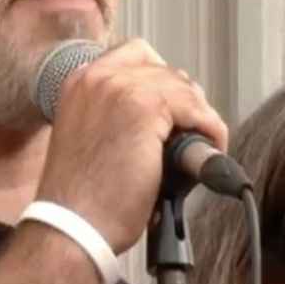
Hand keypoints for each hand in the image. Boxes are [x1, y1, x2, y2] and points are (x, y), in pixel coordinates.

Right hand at [34, 39, 227, 253]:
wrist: (74, 227)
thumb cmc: (82, 200)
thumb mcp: (92, 140)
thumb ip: (117, 117)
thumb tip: (168, 118)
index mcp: (80, 83)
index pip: (136, 56)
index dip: (162, 82)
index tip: (174, 110)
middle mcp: (96, 77)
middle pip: (165, 69)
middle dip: (184, 101)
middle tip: (192, 134)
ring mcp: (120, 88)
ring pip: (184, 89)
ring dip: (198, 117)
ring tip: (199, 147)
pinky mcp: (145, 108)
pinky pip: (197, 109)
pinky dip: (211, 131)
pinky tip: (208, 151)